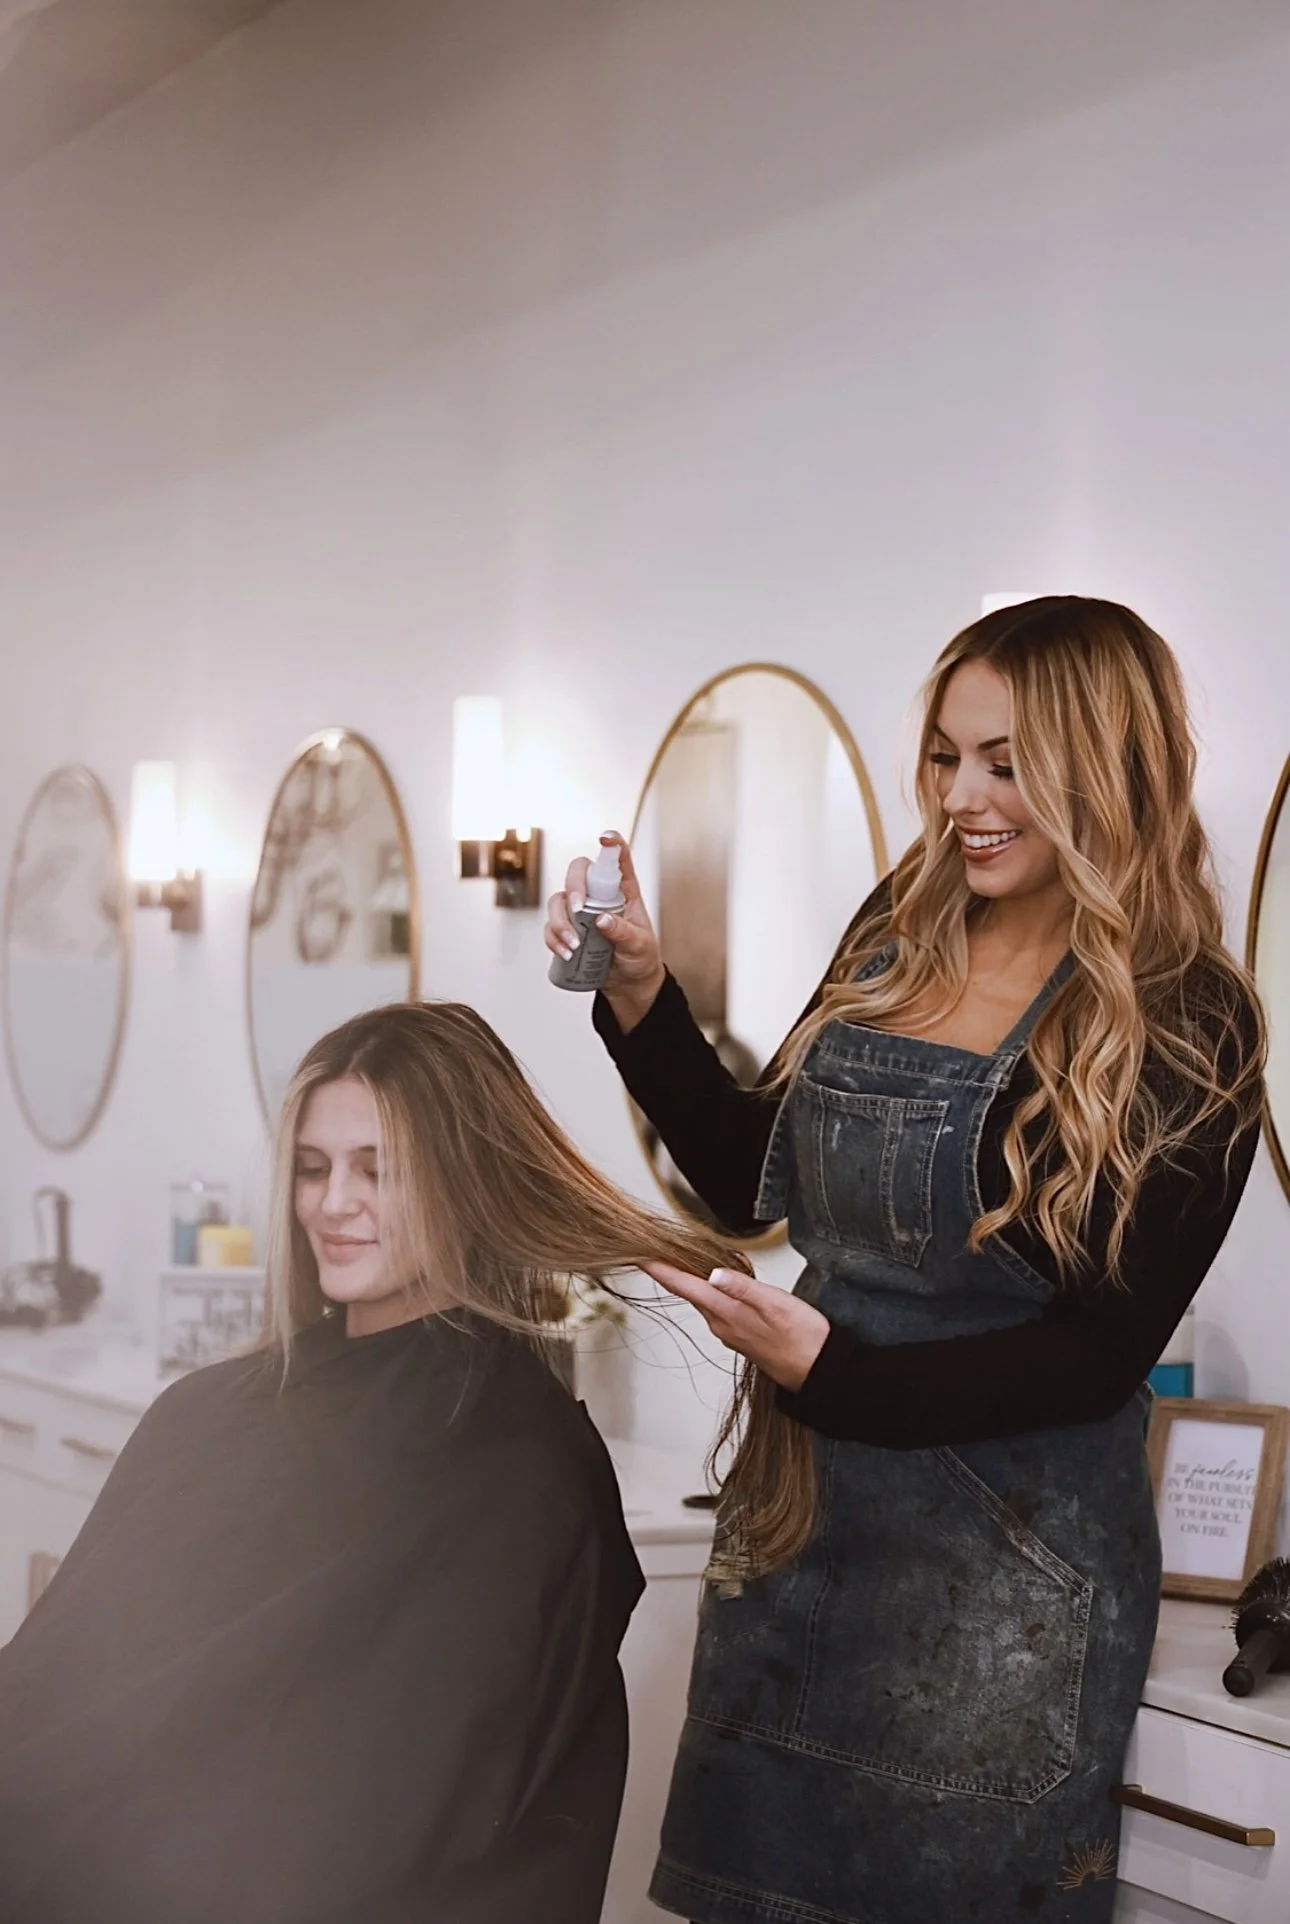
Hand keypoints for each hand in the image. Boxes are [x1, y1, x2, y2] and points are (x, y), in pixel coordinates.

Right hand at [544, 832, 665, 1028]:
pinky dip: (554, 939)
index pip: (618, 860)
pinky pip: (550, 927)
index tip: (605, 838)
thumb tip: (602, 920)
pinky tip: (566, 953)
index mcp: (624, 892)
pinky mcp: (568, 930)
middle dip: (573, 887)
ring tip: (574, 945)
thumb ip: (624, 933)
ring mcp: (581, 912)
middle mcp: (599, 896)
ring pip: (558, 901)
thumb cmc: (640, 958)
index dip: (612, 844)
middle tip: (577, 909)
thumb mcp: (640, 946)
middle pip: (578, 873)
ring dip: (559, 921)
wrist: (628, 984)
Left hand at [643, 1261, 829, 1393]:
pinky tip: (712, 1285)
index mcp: (726, 1313)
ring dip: (688, 1281)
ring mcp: (730, 1331)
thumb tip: (713, 1273)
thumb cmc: (802, 1338)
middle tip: (654, 1252)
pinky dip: (707, 1293)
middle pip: (688, 1292)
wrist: (817, 1370)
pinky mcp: (741, 1334)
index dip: (660, 1269)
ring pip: (701, 1300)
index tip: (639, 1256)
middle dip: (669, 1272)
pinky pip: (715, 1308)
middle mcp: (722, 1324)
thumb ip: (742, 1288)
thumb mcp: (775, 1304)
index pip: (684, 1286)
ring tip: (677, 1262)